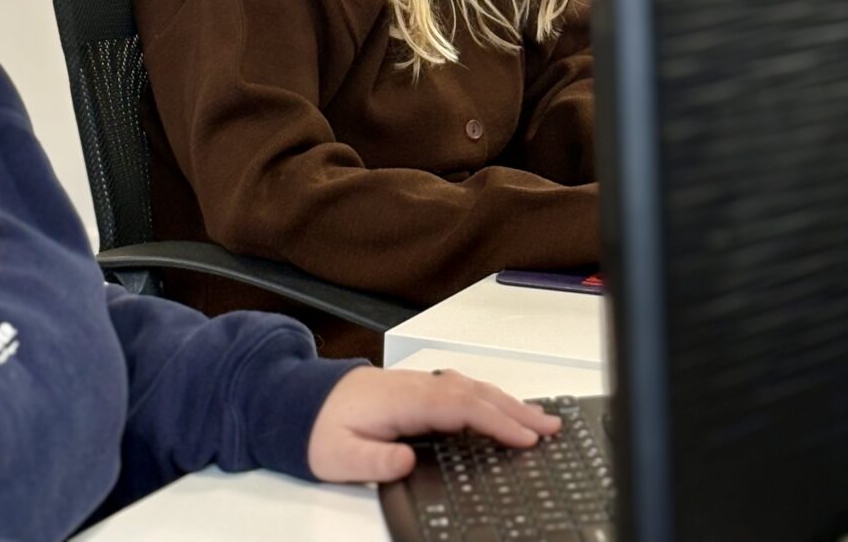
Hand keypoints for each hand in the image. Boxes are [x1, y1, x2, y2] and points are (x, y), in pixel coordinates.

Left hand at [306, 366, 560, 483]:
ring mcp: (417, 386)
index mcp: (400, 401)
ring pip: (471, 388)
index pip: (458, 407)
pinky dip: (488, 398)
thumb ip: (373, 461)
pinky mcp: (416, 391)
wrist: (297, 401)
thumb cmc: (318, 429)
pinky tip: (501, 408)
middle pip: (473, 393)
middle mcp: (414, 387)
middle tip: (550, 428)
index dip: (493, 421)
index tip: (523, 438)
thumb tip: (407, 460)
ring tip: (540, 420)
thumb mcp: (337, 457)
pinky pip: (461, 390)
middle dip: (514, 410)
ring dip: (506, 402)